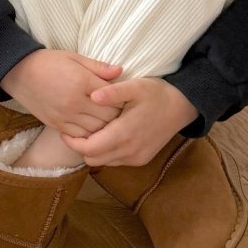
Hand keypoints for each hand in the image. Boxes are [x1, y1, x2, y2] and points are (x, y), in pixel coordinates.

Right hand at [1, 49, 122, 137]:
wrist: (19, 72)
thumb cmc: (49, 62)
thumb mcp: (74, 57)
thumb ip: (98, 67)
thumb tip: (120, 71)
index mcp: (82, 82)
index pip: (112, 97)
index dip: (121, 99)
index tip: (124, 98)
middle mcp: (75, 102)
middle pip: (107, 117)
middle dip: (117, 115)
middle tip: (121, 112)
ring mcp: (65, 116)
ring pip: (95, 130)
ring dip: (105, 127)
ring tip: (108, 121)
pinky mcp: (56, 125)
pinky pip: (80, 136)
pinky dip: (89, 134)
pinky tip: (92, 127)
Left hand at [58, 77, 197, 166]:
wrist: (182, 106)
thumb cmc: (157, 93)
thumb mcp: (135, 86)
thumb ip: (112, 92)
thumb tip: (92, 96)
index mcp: (124, 134)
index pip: (89, 149)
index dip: (73, 142)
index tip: (65, 131)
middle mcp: (129, 151)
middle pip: (93, 159)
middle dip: (81, 147)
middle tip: (75, 130)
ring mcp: (136, 158)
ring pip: (104, 162)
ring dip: (94, 150)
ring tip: (91, 130)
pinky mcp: (141, 159)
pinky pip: (116, 161)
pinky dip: (107, 152)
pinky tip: (108, 135)